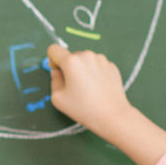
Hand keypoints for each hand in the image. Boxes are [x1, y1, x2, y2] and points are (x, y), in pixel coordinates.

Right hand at [47, 43, 165, 164]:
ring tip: (88, 88)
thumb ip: (54, 80)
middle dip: (69, 68)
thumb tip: (57, 72)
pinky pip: (97, 65)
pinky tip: (98, 88)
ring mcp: (101, 59)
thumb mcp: (58, 98)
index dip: (53, 60)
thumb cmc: (84, 108)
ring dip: (83, 70)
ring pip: (85, 60)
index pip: (54, 49)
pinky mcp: (112, 66)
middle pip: (71, 56)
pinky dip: (94, 73)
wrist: (112, 115)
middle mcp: (87, 55)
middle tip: (75, 87)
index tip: (59, 73)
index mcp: (71, 61)